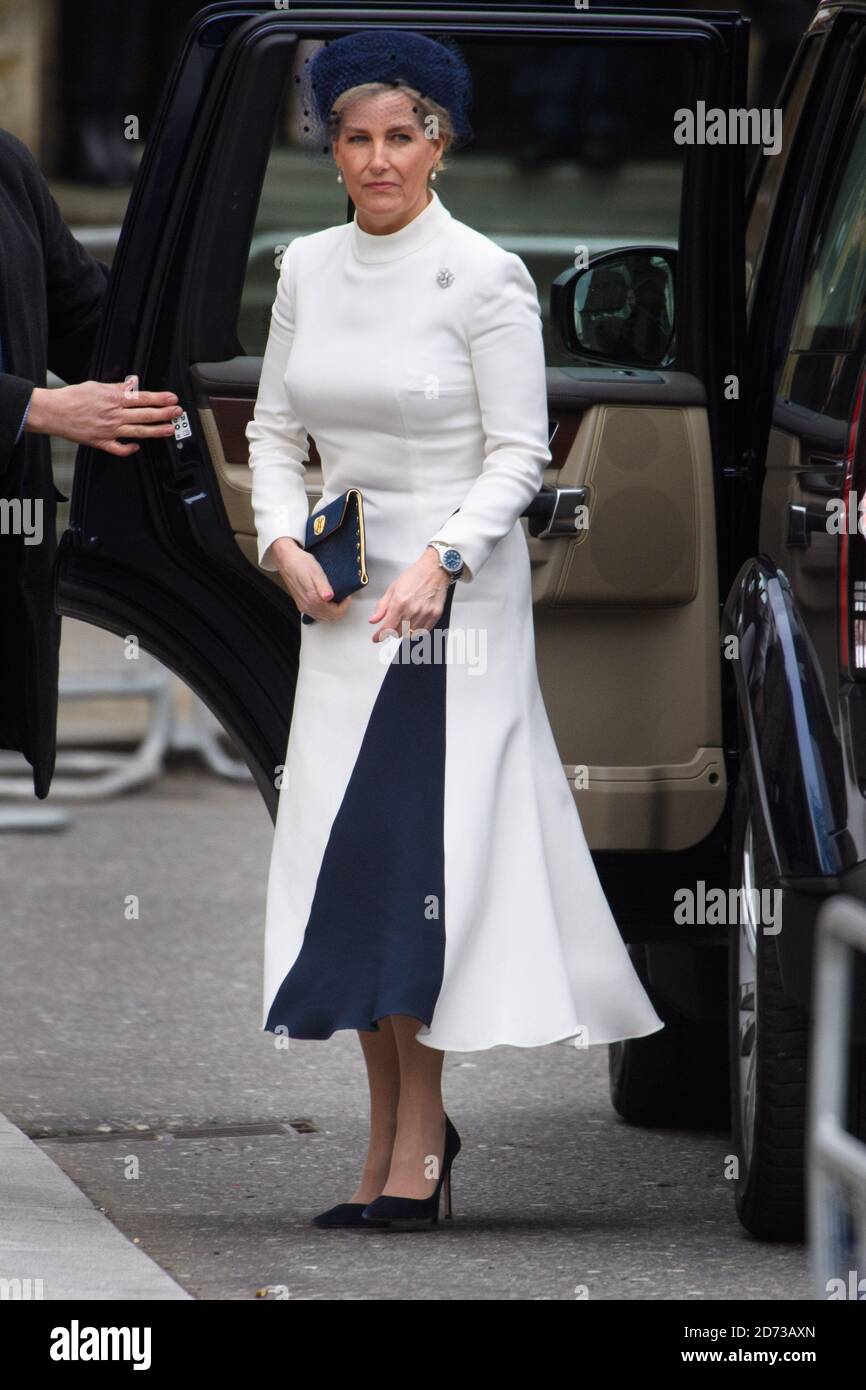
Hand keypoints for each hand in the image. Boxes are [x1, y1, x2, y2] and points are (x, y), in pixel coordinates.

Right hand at [25, 376, 181, 456]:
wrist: (53, 412)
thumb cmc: (72, 397)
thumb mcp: (96, 386)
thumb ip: (117, 387)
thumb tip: (133, 384)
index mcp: (113, 399)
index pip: (142, 398)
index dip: (160, 398)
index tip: (172, 398)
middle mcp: (114, 415)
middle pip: (145, 415)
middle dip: (164, 413)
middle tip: (177, 412)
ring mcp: (109, 430)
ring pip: (138, 432)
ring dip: (156, 431)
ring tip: (170, 429)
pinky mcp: (101, 442)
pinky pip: (119, 449)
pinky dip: (130, 449)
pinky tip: (138, 446)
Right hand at [271, 536, 353, 622]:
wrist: (287, 560)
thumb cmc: (301, 563)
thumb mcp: (316, 572)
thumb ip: (323, 586)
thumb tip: (329, 596)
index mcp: (313, 599)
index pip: (336, 613)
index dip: (345, 605)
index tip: (346, 596)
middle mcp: (308, 606)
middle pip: (331, 617)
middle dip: (340, 609)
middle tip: (343, 597)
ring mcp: (304, 606)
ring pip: (324, 617)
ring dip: (333, 610)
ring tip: (337, 598)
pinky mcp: (301, 604)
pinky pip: (316, 614)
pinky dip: (325, 611)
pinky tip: (327, 601)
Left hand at [369, 546, 450, 642]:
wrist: (435, 569)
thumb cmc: (415, 575)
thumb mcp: (393, 588)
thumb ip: (382, 606)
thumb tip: (374, 620)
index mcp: (399, 602)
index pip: (387, 627)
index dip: (379, 636)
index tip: (376, 638)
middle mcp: (412, 610)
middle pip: (398, 633)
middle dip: (392, 631)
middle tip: (391, 625)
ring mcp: (425, 613)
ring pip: (410, 634)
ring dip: (404, 631)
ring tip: (404, 621)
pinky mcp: (435, 615)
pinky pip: (423, 632)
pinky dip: (416, 631)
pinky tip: (414, 622)